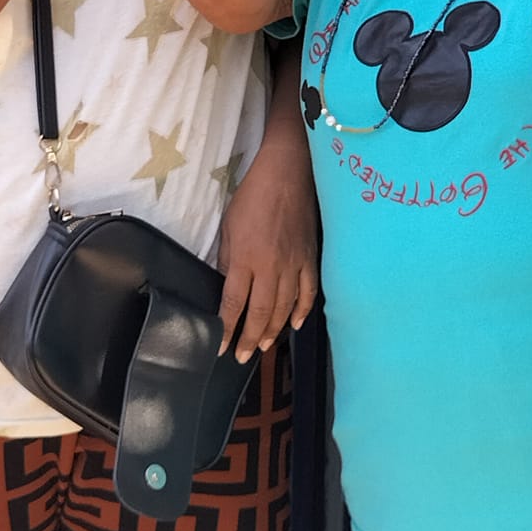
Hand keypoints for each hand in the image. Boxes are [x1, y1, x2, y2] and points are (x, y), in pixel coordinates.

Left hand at [216, 132, 318, 362]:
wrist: (287, 173)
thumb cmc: (252, 196)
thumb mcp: (229, 225)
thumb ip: (228, 258)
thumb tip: (227, 283)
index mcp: (246, 259)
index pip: (234, 303)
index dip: (227, 328)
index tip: (221, 346)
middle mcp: (271, 268)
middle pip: (260, 313)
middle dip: (250, 338)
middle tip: (242, 357)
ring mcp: (294, 265)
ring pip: (284, 308)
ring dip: (273, 331)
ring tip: (264, 346)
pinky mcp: (310, 258)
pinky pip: (308, 292)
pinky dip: (302, 311)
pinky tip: (294, 324)